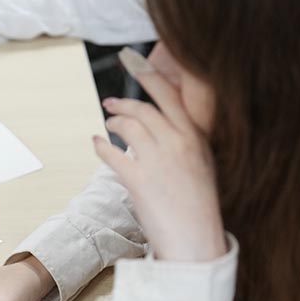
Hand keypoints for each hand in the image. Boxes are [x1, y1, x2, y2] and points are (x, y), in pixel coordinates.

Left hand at [93, 50, 225, 261]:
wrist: (196, 238)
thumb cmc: (199, 205)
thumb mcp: (201, 165)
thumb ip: (185, 142)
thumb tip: (163, 128)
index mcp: (195, 137)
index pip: (170, 96)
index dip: (149, 76)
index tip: (133, 62)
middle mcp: (178, 143)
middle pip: (144, 108)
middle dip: (122, 102)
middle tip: (110, 102)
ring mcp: (158, 160)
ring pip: (128, 126)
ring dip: (113, 123)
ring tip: (108, 126)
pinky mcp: (139, 179)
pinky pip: (113, 153)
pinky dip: (101, 147)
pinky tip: (97, 144)